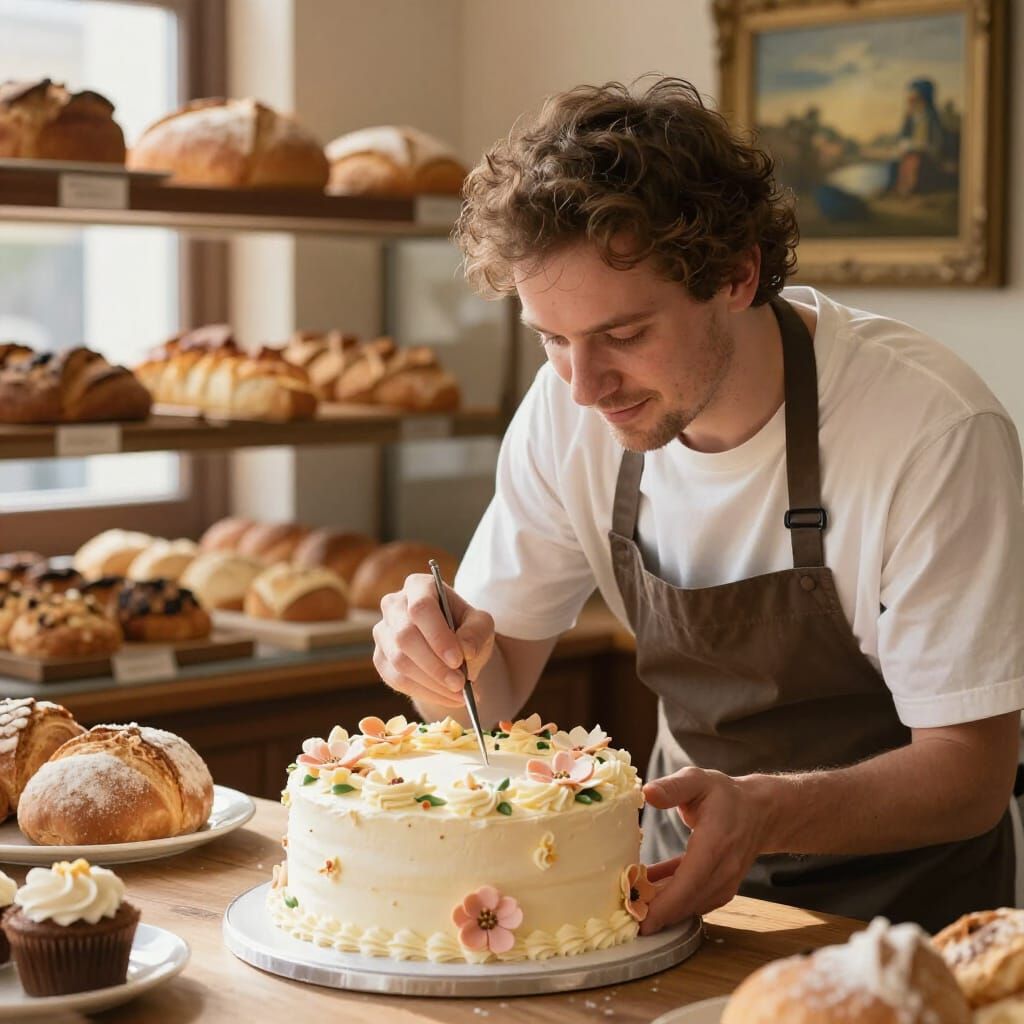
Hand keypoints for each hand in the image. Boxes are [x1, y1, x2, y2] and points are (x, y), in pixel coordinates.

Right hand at [372, 573, 494, 709]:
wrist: (451, 648)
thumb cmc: (465, 629)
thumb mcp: (481, 625)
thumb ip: (477, 632)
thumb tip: (466, 650)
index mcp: (419, 586)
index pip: (421, 608)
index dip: (437, 635)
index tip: (458, 660)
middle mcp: (393, 604)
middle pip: (405, 636)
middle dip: (435, 666)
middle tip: (460, 684)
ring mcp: (382, 631)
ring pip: (399, 661)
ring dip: (432, 683)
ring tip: (459, 694)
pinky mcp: (380, 657)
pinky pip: (396, 679)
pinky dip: (424, 692)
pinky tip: (446, 697)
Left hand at [638, 767, 766, 933]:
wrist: (759, 811)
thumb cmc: (724, 794)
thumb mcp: (697, 780)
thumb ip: (672, 787)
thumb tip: (647, 793)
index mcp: (716, 843)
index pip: (690, 882)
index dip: (664, 905)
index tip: (640, 921)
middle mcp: (724, 868)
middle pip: (688, 901)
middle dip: (657, 915)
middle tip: (625, 919)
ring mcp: (725, 881)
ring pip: (691, 904)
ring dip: (662, 908)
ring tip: (632, 903)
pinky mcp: (721, 886)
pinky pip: (694, 899)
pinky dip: (671, 898)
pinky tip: (648, 888)